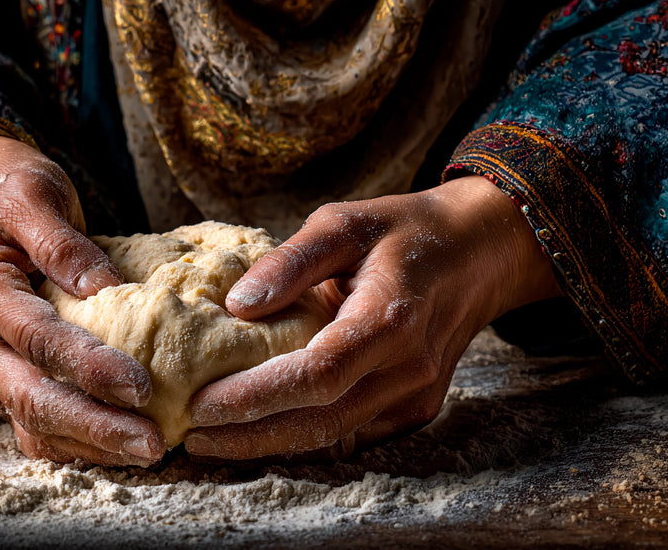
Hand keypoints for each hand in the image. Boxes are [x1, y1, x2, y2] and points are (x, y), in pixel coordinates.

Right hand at [0, 108, 166, 465]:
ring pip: (33, 423)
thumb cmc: (6, 188)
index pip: (37, 340)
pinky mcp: (8, 374)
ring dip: (89, 444)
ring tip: (148, 450)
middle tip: (153, 443)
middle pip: (32, 399)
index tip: (142, 385)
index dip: (88, 366)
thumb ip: (63, 243)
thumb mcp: (33, 195)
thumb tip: (106, 287)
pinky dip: (78, 439)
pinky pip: (38, 421)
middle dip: (95, 427)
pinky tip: (122, 443)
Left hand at [185, 176, 560, 460]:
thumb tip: (236, 305)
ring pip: (334, 438)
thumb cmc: (404, 231)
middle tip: (189, 432)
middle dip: (249, 434)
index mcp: (391, 318)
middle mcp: (409, 368)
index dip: (255, 396)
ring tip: (209, 439)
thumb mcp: (344, 223)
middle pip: (320, 420)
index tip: (200, 402)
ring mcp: (416, 396)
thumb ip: (290, 262)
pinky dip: (302, 438)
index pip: (317, 375)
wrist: (477, 254)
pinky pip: (351, 434)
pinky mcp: (415, 409)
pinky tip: (257, 432)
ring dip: (269, 445)